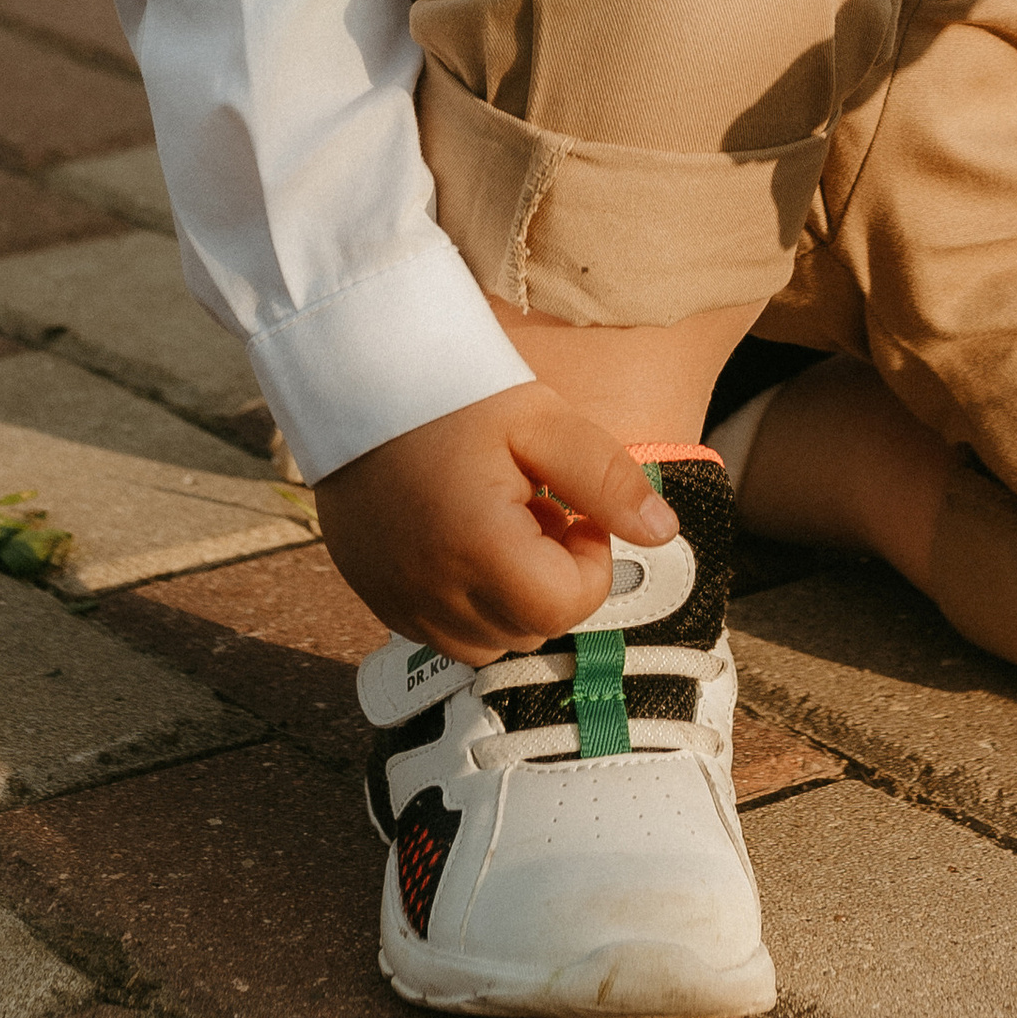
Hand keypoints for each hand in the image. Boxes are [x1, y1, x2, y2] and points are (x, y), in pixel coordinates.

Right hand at [312, 381, 678, 662]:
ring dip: (509, 598)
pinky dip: (465, 602)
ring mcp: (397, 599)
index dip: (588, 563)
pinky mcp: (374, 595)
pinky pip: (438, 630)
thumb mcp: (542, 421)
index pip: (566, 607)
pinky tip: (460, 538)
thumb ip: (606, 480)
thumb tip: (663, 532)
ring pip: (485, 642)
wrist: (353, 375)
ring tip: (498, 524)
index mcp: (478, 547)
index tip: (572, 511)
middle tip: (537, 509)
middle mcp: (432, 590)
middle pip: (529, 630)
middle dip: (551, 581)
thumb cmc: (452, 391)